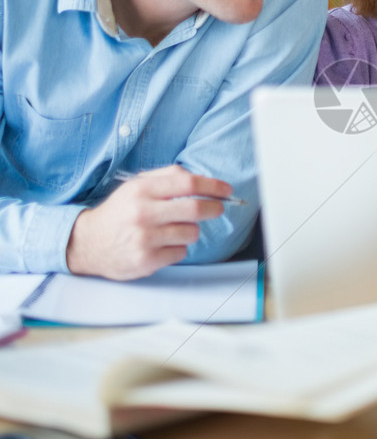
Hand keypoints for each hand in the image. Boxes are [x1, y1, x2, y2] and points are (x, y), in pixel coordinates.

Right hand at [66, 165, 233, 279]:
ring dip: (191, 230)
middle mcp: (142, 213)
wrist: (88, 243)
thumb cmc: (119, 213)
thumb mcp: (135, 186)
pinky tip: (162, 244)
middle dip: (213, 208)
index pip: (187, 183)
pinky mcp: (146, 260)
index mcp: (141, 190)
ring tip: (175, 229)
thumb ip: (167, 177)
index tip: (226, 190)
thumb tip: (200, 179)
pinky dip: (178, 247)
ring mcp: (144, 239)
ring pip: (191, 232)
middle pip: (195, 208)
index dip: (212, 186)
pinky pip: (180, 252)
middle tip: (217, 209)